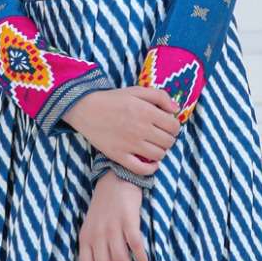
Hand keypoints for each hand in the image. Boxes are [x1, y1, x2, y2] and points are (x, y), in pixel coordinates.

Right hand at [64, 85, 181, 177]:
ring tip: (153, 145)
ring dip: (160, 151)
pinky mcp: (119, 156)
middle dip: (168, 138)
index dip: (174, 126)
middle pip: (168, 142)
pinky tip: (151, 163)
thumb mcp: (136, 91)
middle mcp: (140, 129)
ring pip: (158, 155)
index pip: (174, 126)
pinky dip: (151, 169)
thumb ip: (159, 96)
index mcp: (146, 112)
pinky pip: (142, 169)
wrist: (85, 109)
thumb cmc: (112, 99)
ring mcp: (130, 144)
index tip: (167, 126)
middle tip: (160, 135)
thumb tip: (176, 109)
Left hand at [78, 171, 147, 260]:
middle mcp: (97, 234)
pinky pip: (134, 243)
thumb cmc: (105, 208)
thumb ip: (95, 247)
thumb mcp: (92, 227)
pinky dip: (139, 256)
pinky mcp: (128, 219)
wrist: (115, 179)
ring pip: (119, 258)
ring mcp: (112, 226)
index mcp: (85, 237)